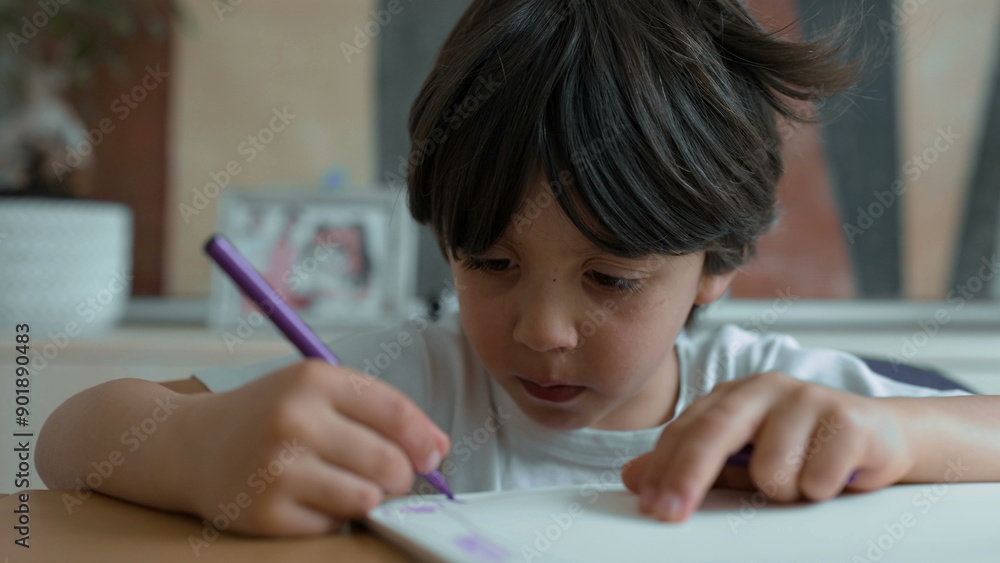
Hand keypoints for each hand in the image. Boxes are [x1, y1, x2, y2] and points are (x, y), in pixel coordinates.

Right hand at [180, 359, 449, 535]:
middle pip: (388, 462)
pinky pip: (332, 525)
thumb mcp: (314, 389)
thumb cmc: (266, 414)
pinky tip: (311, 498)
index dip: (425, 438)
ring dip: (370, 497)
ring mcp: (276, 468)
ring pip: (366, 497)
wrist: (186, 444)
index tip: (436, 455)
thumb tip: (438, 449)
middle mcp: (293, 420)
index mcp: (313, 379)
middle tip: (392, 476)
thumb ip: (375, 409)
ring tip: (349, 484)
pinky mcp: (264, 512)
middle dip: (402, 475)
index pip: (394, 411)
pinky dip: (332, 516)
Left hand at [621, 371, 914, 521]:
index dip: (663, 468)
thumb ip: (692, 465)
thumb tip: (633, 477)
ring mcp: (808, 398)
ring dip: (783, 492)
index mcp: (733, 395)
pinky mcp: (849, 419)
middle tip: (668, 513)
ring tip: (803, 482)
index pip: (686, 429)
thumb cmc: (803, 448)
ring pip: (771, 469)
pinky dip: (820, 491)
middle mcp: (765, 388)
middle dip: (687, 477)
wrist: (882, 436)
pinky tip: (834, 477)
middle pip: (715, 431)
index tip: (647, 504)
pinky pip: (817, 478)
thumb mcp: (742, 458)